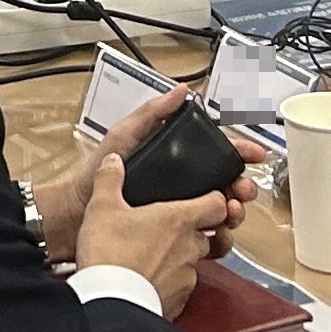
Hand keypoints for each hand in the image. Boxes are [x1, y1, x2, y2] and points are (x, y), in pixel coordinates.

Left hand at [30, 86, 263, 262]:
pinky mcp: (172, 238)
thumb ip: (151, 114)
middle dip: (241, 186)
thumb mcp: (123, 136)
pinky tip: (218, 238)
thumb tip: (181, 91)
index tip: (255, 154)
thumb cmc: (94, 174)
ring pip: (220, 213)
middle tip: (243, 191)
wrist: (75, 215)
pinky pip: (204, 241)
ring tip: (231, 214)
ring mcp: (177, 212)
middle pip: (224, 184)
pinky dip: (218, 240)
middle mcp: (180, 186)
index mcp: (174, 160)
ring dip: (233, 213)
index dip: (239, 151)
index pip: (215, 152)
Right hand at [73, 153, 239, 314]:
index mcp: (178, 219)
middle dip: (195, 231)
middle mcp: (190, 247)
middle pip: (209, 234)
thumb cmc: (110, 255)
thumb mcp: (101, 208)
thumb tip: (114, 161)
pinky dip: (169, 284)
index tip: (205, 198)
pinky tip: (150, 281)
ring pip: (195, 263)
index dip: (215, 200)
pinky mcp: (179, 301)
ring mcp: (187, 277)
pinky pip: (181, 288)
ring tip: (155, 257)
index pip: (218, 203)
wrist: (111, 304)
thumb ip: (110, 180)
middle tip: (172, 229)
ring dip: (180, 259)